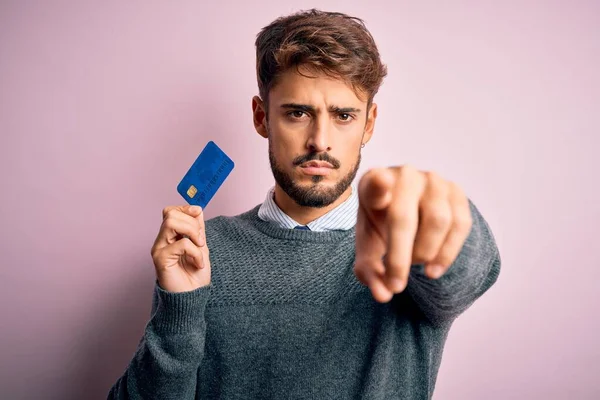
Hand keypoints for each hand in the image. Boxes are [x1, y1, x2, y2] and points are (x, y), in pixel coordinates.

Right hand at [150, 205, 210, 292]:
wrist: (191, 298)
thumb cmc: (195, 276)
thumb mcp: (201, 247)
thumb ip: (197, 229)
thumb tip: (197, 209)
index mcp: (170, 236)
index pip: (171, 211)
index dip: (185, 208)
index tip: (198, 212)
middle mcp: (162, 240)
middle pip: (170, 214)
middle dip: (191, 222)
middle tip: (201, 239)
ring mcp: (159, 249)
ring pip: (171, 223)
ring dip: (192, 232)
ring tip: (200, 247)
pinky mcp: (160, 259)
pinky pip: (181, 244)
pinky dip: (195, 252)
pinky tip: (198, 263)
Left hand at [354, 165, 472, 302]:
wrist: (406, 209)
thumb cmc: (381, 226)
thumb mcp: (368, 247)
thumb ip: (369, 271)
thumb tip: (383, 295)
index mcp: (373, 182)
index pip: (375, 181)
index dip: (378, 184)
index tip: (380, 183)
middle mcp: (404, 174)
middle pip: (403, 216)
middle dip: (400, 256)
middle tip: (397, 286)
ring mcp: (433, 180)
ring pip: (438, 220)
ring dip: (425, 252)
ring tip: (416, 265)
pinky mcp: (456, 191)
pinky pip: (460, 224)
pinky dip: (448, 252)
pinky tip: (434, 269)